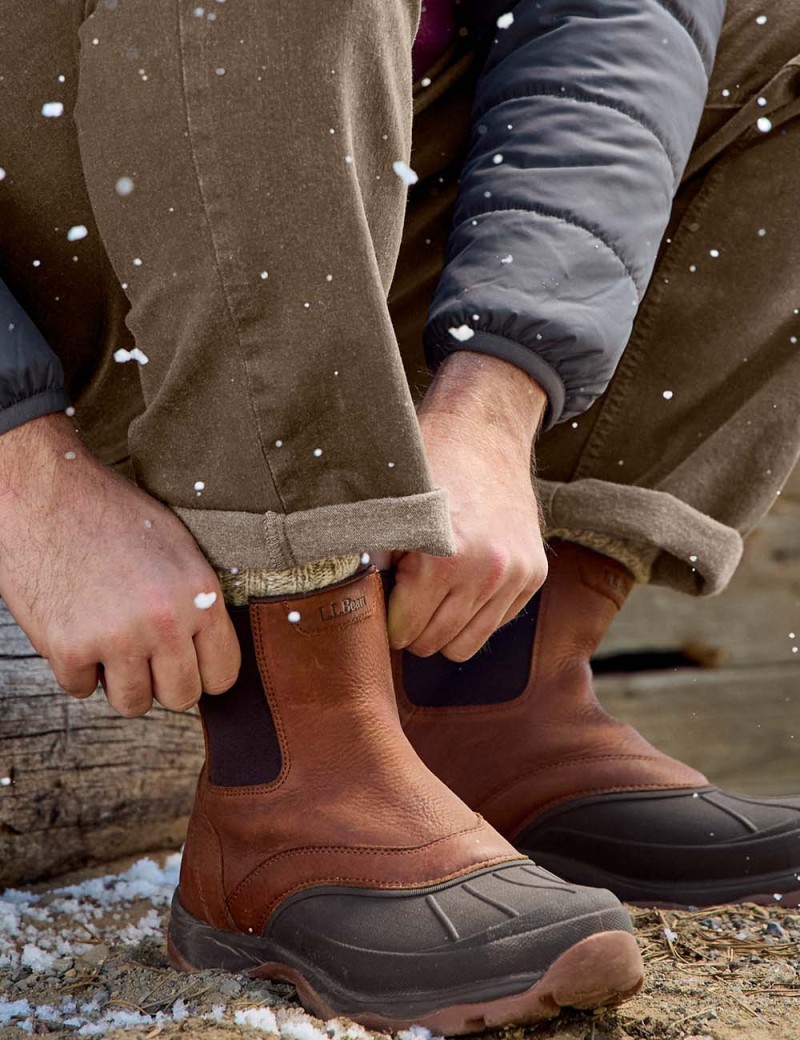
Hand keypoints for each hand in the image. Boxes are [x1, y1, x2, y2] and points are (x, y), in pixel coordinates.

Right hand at [0, 415, 239, 715]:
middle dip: (164, 681)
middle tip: (147, 656)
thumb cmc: (112, 514)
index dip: (205, 673)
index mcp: (199, 595)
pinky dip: (78, 668)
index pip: (222, 673)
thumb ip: (196, 601)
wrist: (46, 493)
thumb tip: (208, 651)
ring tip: (112, 644)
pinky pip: (82, 689)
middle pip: (180, 696)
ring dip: (121, 681)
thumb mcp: (178, 548)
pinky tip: (77, 629)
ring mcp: (115, 639)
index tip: (190, 666)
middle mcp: (164, 622)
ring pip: (132, 703)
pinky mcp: (68, 649)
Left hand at [387, 353, 547, 661]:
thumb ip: (370, 561)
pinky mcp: (535, 574)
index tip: (385, 597)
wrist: (484, 431)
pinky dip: (475, 611)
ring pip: (468, 644)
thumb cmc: (428, 465)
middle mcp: (486, 573)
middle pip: (435, 643)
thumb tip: (353, 607)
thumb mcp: (388, 509)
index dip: (386, 618)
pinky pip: (497, 623)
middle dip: (413, 625)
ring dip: (444, 627)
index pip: (404, 631)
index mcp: (444, 559)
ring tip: (432, 591)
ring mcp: (516, 576)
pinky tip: (462, 578)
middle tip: (405, 592)